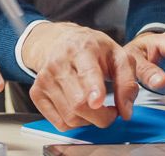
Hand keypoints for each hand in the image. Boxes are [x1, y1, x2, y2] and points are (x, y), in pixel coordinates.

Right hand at [22, 22, 138, 129]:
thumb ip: (127, 82)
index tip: (98, 101)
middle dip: (101, 117)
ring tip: (94, 106)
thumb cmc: (90, 48)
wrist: (58, 41)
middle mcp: (58, 63)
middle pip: (79, 104)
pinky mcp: (37, 93)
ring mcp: (44, 79)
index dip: (93, 90)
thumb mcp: (117, 55)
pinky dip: (74, 123)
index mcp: (81, 50)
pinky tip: (79, 109)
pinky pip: (60, 123)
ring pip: (70, 118)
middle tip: (110, 110)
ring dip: (89, 120)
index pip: (86, 72)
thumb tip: (125, 111)